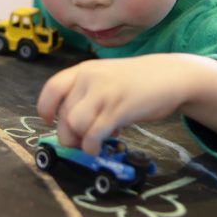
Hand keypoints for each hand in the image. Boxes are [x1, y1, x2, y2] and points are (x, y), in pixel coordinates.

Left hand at [36, 54, 216, 154]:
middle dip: (68, 134)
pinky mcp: (119, 109)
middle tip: (79, 141)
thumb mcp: (106, 80)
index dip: (45, 108)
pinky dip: (92, 146)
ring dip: (79, 140)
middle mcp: (90, 78)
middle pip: (63, 114)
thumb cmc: (135, 82)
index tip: (48, 121)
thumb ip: (87, 98)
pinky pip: (94, 134)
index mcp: (84, 70)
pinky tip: (99, 146)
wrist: (171, 76)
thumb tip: (72, 129)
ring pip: (74, 124)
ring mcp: (104, 92)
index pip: (52, 88)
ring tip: (91, 142)